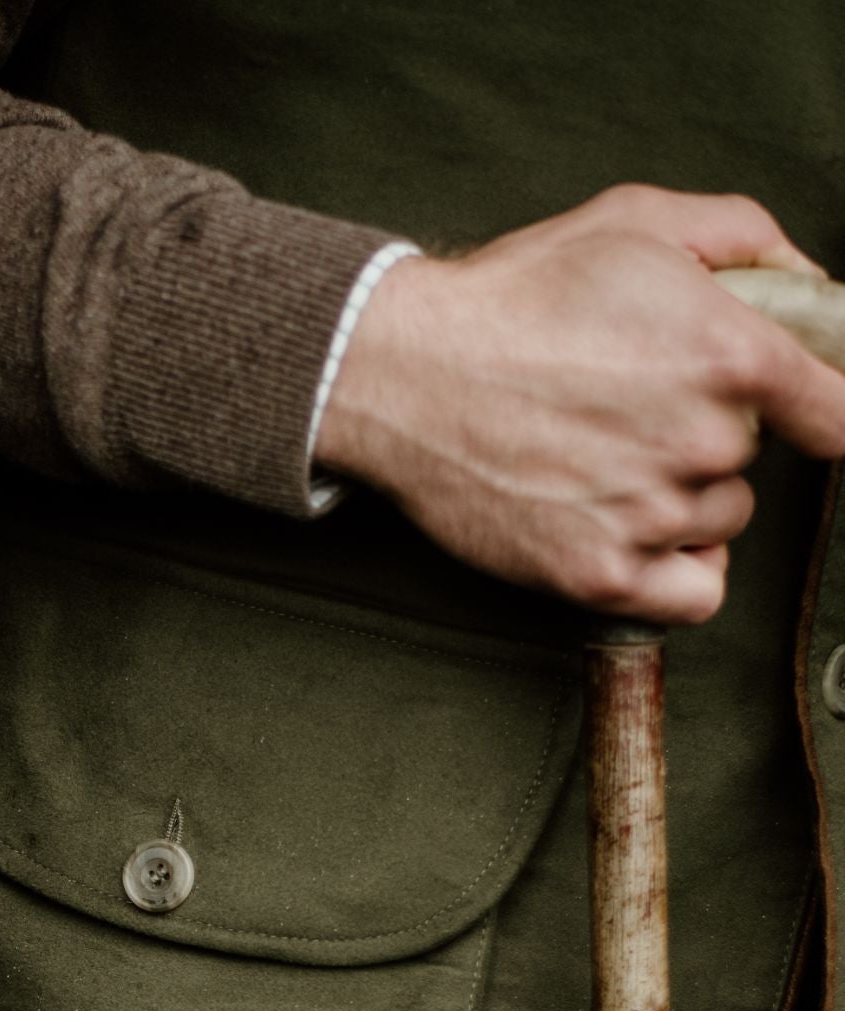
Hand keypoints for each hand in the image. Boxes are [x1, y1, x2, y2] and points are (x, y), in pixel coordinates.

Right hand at [315, 186, 844, 624]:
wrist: (406, 375)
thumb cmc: (516, 297)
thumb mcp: (637, 220)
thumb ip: (747, 238)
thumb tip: (812, 285)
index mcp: (728, 353)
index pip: (841, 411)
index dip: (828, 408)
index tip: (812, 411)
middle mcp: (698, 442)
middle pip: (754, 461)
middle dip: (711, 434)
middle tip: (636, 407)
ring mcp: (648, 515)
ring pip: (721, 520)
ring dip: (683, 497)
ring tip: (608, 457)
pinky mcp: (598, 574)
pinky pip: (695, 593)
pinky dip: (680, 571)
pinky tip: (642, 534)